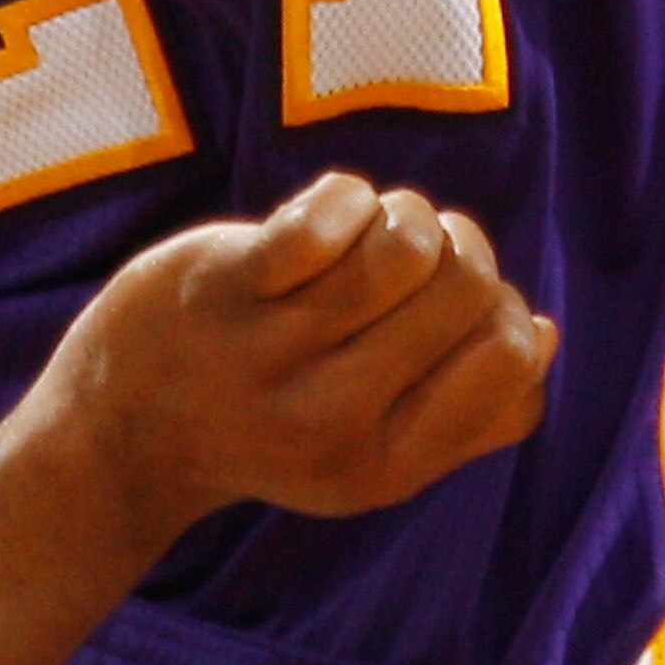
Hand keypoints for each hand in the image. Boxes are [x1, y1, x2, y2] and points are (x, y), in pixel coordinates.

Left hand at [32, 172, 556, 554]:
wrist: (120, 432)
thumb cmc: (269, 429)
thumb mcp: (371, 457)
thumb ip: (465, 415)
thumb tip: (545, 334)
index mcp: (385, 466)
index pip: (513, 362)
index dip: (512, 315)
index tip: (469, 309)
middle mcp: (333, 418)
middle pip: (467, 289)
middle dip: (463, 251)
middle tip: (424, 256)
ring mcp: (272, 350)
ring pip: (406, 243)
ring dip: (407, 216)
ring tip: (380, 229)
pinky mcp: (224, 284)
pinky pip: (331, 209)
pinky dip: (346, 198)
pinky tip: (324, 219)